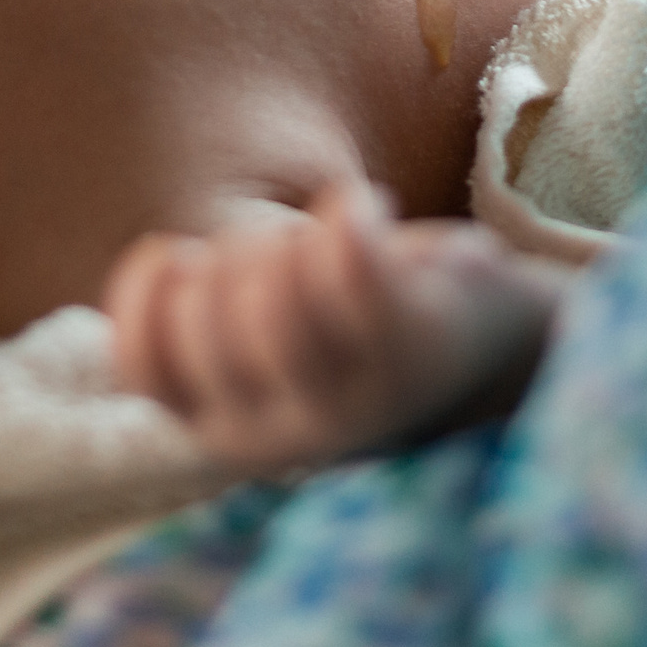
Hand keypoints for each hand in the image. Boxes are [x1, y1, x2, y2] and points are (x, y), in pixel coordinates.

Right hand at [104, 185, 560, 475]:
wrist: (505, 346)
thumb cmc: (370, 322)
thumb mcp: (276, 341)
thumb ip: (215, 323)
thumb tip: (154, 270)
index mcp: (231, 434)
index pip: (141, 368)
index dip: (144, 293)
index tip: (185, 253)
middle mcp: (283, 438)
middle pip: (206, 316)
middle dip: (235, 252)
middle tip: (286, 247)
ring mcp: (351, 403)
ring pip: (271, 293)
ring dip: (296, 237)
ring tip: (334, 236)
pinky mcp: (413, 355)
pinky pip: (349, 267)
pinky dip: (350, 216)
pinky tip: (367, 207)